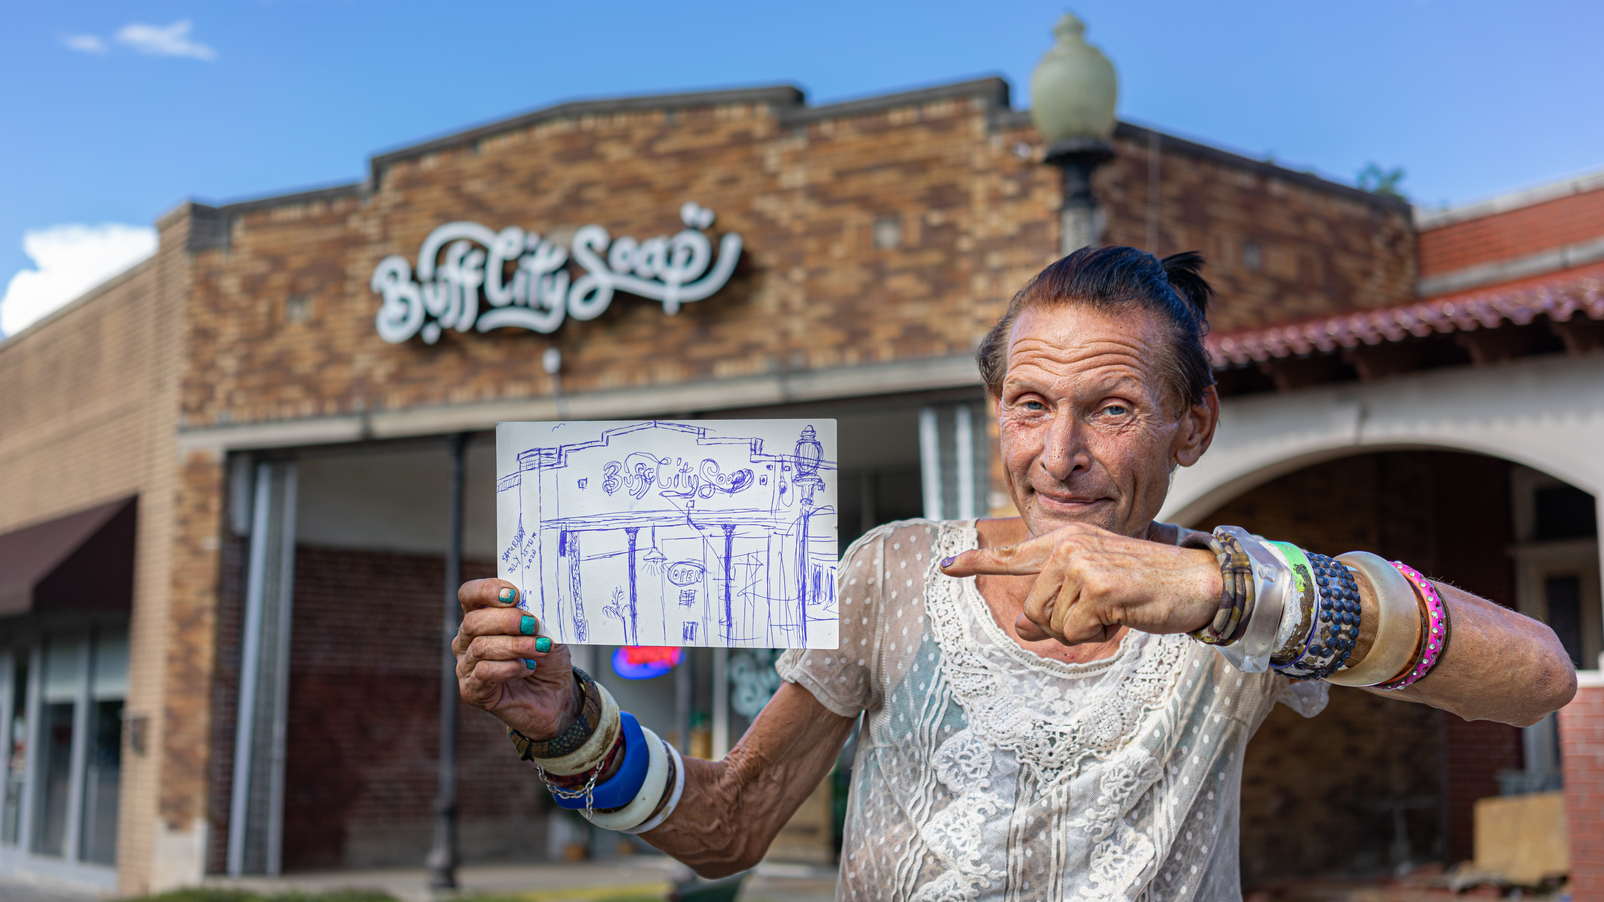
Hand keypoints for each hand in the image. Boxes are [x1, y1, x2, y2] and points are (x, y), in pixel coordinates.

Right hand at [455, 579, 575, 739]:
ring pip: (481, 647)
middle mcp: (466, 640)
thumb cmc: (547, 660)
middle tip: (533, 625)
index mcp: (481, 617)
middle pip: (474, 621)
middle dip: (507, 620)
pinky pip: (484, 672)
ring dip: (515, 645)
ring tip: (540, 648)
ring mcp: (466, 666)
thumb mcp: (547, 631)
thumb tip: (536, 600)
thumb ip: (536, 614)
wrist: (555, 697)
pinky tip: (528, 667)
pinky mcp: (471, 691)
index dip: (487, 590)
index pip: (469, 594)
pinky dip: (510, 667)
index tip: (515, 595)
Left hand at [940, 522, 1221, 644]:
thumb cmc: (1147, 587)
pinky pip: (1075, 631)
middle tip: (1100, 613)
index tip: (945, 567)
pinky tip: (1122, 613)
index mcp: (1066, 540)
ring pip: (1052, 625)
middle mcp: (1067, 545)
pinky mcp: (1096, 587)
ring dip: (1082, 630)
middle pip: (1033, 611)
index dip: (976, 563)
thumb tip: (1021, 627)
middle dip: (1062, 626)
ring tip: (1114, 609)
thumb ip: (1055, 605)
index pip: (1012, 554)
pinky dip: (1099, 632)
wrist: (1197, 582)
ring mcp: (1080, 563)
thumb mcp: (1094, 593)